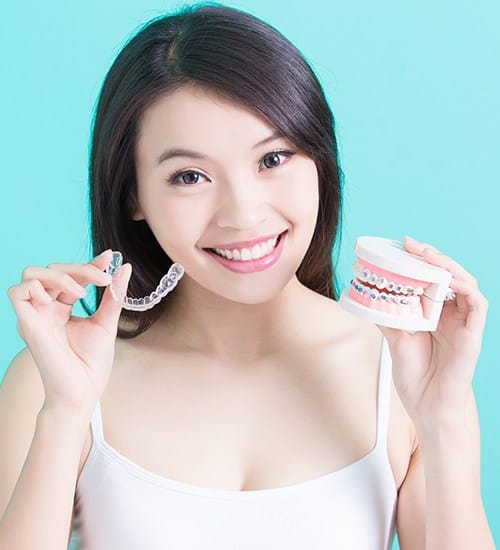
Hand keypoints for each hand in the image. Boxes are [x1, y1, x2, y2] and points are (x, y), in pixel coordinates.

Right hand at [7, 250, 131, 412]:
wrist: (84, 389)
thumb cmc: (92, 363)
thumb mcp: (107, 322)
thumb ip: (113, 295)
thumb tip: (125, 267)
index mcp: (63, 307)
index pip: (72, 276)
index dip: (89, 263)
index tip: (110, 258)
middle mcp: (46, 308)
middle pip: (53, 269)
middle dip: (81, 269)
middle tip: (104, 280)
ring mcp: (35, 314)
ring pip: (33, 273)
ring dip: (61, 275)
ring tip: (82, 294)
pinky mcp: (27, 323)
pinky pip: (17, 291)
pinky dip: (36, 287)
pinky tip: (62, 301)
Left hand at [376, 236, 487, 430]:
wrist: (427, 408)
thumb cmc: (416, 378)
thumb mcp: (395, 340)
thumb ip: (388, 318)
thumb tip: (369, 299)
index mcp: (434, 315)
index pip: (431, 279)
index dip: (419, 262)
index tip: (400, 247)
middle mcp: (450, 315)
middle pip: (448, 276)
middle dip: (431, 256)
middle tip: (411, 244)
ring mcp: (463, 324)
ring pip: (465, 283)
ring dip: (448, 266)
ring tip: (427, 255)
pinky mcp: (473, 334)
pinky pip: (478, 303)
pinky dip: (465, 287)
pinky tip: (448, 279)